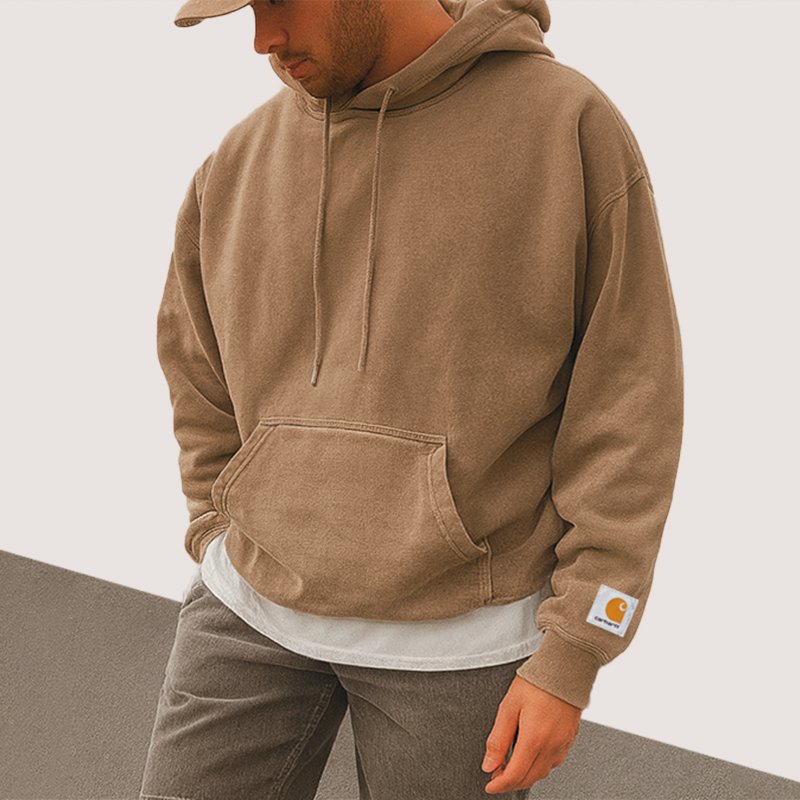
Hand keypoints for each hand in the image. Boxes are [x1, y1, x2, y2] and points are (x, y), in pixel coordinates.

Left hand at [482, 676, 580, 793]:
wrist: (564, 667)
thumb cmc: (536, 682)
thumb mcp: (509, 706)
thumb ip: (498, 738)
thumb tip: (489, 764)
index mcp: (534, 738)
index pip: (515, 775)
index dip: (500, 784)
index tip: (490, 785)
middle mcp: (551, 745)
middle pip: (530, 778)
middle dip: (511, 782)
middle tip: (496, 774)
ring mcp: (563, 743)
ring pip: (543, 772)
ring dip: (526, 774)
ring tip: (511, 764)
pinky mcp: (570, 738)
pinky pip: (554, 761)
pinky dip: (540, 764)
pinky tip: (531, 754)